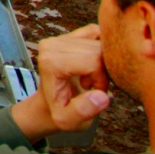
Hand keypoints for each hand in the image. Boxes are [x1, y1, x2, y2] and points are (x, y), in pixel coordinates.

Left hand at [10, 24, 110, 141]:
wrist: (50, 103)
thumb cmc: (60, 112)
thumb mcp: (68, 121)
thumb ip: (83, 111)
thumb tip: (101, 96)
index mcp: (50, 62)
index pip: (93, 61)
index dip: (101, 80)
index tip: (93, 92)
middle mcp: (52, 44)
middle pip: (98, 50)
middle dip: (104, 71)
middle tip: (94, 86)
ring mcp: (60, 37)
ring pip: (101, 42)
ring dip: (104, 62)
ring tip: (92, 77)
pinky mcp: (70, 34)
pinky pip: (97, 32)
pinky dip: (103, 48)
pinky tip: (96, 63)